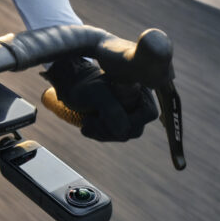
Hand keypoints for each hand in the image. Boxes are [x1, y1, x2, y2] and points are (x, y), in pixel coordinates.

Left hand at [43, 57, 158, 141]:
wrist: (71, 84)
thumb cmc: (83, 84)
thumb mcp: (96, 94)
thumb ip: (112, 110)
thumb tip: (125, 132)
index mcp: (139, 89)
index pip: (148, 114)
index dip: (129, 120)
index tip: (103, 116)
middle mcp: (138, 101)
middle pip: (135, 129)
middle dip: (109, 128)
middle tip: (91, 120)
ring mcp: (129, 112)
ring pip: (124, 135)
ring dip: (102, 132)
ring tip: (87, 121)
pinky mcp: (118, 121)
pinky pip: (114, 136)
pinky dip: (99, 134)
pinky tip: (87, 126)